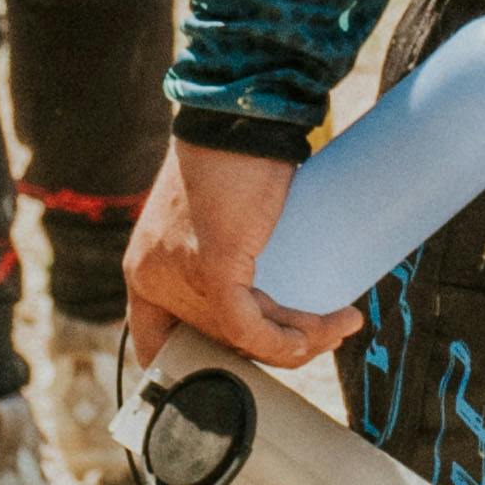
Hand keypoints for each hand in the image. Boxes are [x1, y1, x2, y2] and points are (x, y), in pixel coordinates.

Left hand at [126, 137, 359, 372]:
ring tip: (340, 322)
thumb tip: (265, 302)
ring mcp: (180, 276)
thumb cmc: (231, 160)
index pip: (156, 348)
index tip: (253, 363)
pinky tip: (325, 328)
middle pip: (220, 349)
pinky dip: (289, 339)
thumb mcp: (209, 221)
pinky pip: (248, 328)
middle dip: (277, 350)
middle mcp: (153, 280)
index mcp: (144, 273)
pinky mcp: (212, 267)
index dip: (202, 367)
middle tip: (322, 331)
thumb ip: (217, 260)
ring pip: (244, 340)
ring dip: (302, 341)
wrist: (236, 118)